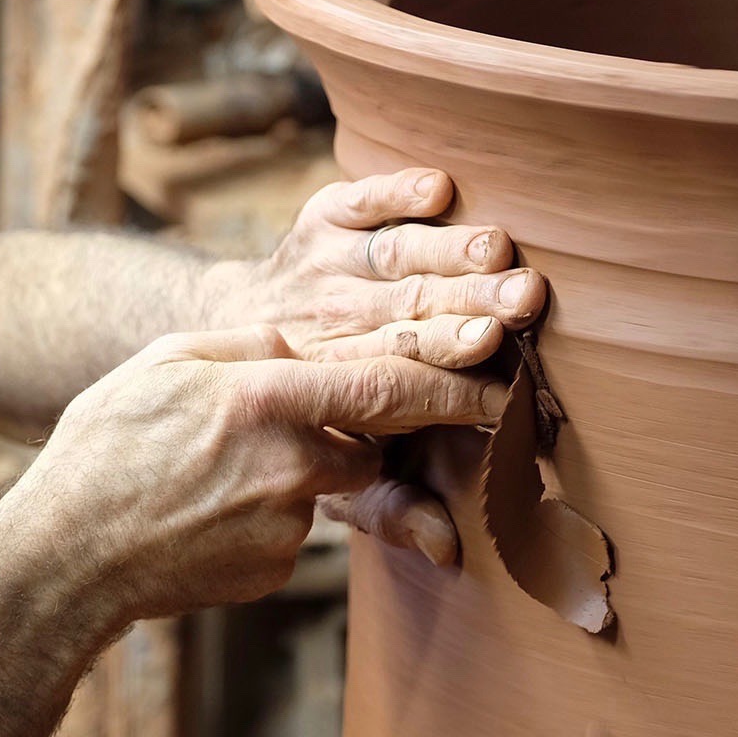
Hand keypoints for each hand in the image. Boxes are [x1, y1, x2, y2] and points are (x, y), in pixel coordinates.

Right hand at [0, 324, 504, 628]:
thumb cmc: (108, 446)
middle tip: (414, 413)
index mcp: (267, 395)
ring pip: (332, 478)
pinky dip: (272, 508)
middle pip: (378, 435)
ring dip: (310, 463)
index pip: (388, 379)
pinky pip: (297, 522)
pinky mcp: (280, 564)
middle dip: (407, 422)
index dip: (454, 372)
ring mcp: (289, 520)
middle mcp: (292, 460)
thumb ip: (248, 347)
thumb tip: (302, 343)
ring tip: (227, 466)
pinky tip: (213, 508)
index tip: (505, 365)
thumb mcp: (169, 365)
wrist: (67, 555)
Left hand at [204, 168, 545, 564]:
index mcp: (325, 389)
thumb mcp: (321, 482)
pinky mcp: (315, 226)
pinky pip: (354, 203)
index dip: (453, 391)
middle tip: (520, 306)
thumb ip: (385, 509)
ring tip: (497, 252)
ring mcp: (316, 271)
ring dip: (446, 254)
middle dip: (465, 311)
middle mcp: (322, 326)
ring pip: (388, 260)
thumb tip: (448, 547)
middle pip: (401, 317)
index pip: (395, 387)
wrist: (217, 345)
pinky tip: (438, 188)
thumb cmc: (291, 428)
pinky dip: (392, 191)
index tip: (508, 396)